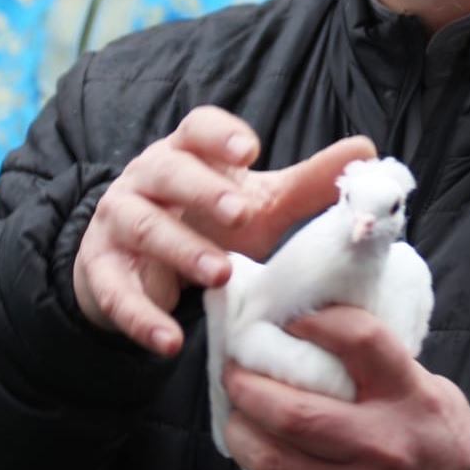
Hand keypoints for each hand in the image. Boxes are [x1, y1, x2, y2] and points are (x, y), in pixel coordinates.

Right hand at [71, 107, 375, 356]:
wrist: (138, 260)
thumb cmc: (208, 221)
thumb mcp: (259, 203)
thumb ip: (308, 183)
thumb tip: (367, 150)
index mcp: (186, 152)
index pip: (196, 128)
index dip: (220, 136)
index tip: (251, 152)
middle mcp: (146, 178)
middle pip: (166, 171)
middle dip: (203, 190)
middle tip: (241, 213)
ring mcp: (118, 223)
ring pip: (142, 227)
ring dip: (180, 251)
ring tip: (221, 276)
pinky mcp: (101, 270)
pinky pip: (116, 293)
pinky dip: (141, 317)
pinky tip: (169, 342)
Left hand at [222, 306, 469, 469]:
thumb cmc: (438, 445)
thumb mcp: (428, 390)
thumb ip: (382, 364)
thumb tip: (317, 332)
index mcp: (408, 397)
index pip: (359, 339)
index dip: (314, 321)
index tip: (285, 321)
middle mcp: (383, 445)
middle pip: (293, 410)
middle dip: (248, 387)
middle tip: (235, 375)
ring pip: (272, 462)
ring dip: (240, 437)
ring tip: (237, 423)